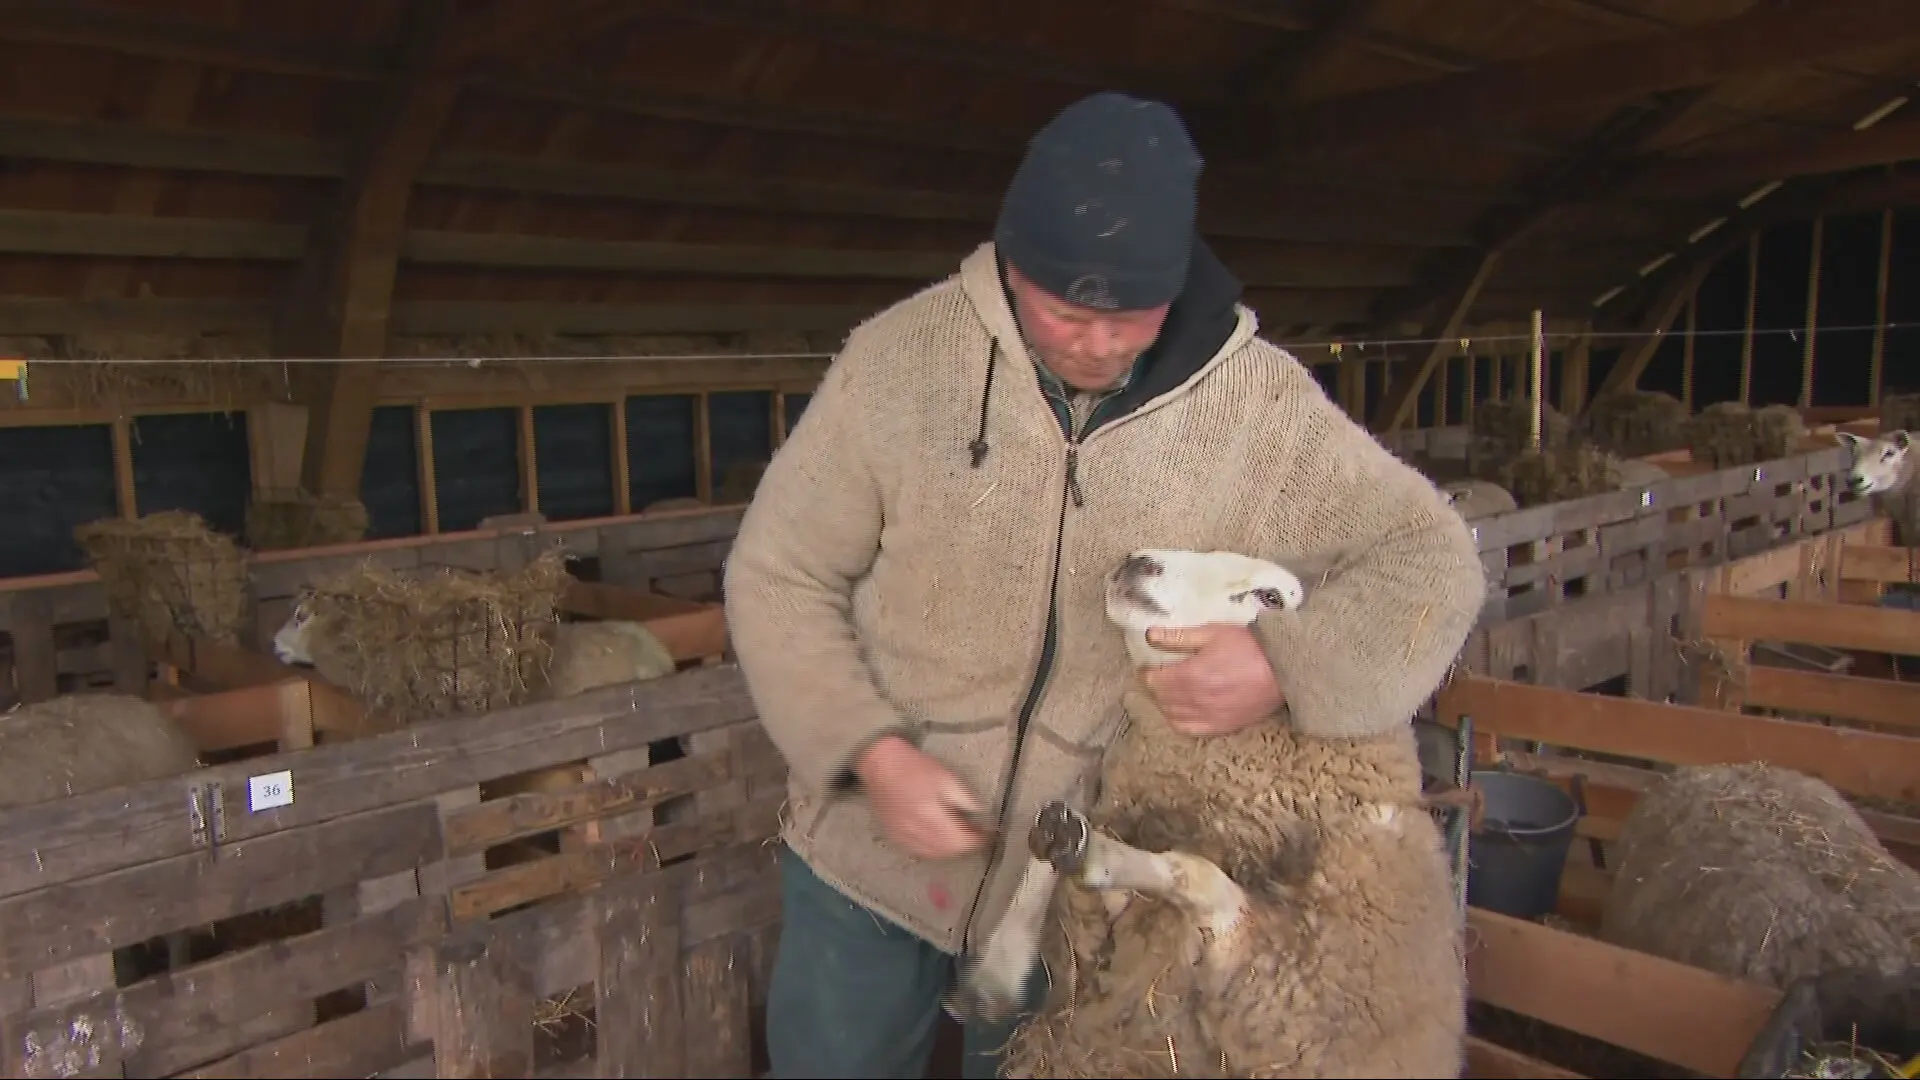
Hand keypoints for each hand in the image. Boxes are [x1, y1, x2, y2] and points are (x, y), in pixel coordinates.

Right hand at [855, 735, 988, 859]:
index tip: (988, 834)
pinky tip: (938, 841)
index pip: (961, 841)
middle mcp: (916, 831)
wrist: (881, 764)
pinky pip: (917, 852)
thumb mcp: (947, 777)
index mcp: (931, 816)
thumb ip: (965, 798)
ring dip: (950, 850)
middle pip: (949, 851)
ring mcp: (903, 837)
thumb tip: (981, 814)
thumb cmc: (915, 767)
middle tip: (975, 834)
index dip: (978, 841)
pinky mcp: (894, 837)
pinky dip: (932, 851)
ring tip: (959, 837)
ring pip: (933, 855)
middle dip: (965, 845)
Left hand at [1141, 624, 1283, 736]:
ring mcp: (1208, 716)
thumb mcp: (1213, 633)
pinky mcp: (1222, 726)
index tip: (1152, 666)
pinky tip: (1183, 711)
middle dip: (1157, 688)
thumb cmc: (1249, 646)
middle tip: (1161, 677)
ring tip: (1172, 693)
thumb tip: (1150, 635)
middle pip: (1161, 699)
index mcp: (1191, 675)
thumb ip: (1179, 636)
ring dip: (1167, 705)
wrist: (1283, 668)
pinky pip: (1190, 730)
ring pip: (1173, 716)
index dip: (1149, 673)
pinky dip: (1180, 721)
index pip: (1153, 681)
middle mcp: (1196, 700)